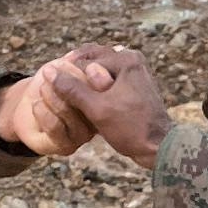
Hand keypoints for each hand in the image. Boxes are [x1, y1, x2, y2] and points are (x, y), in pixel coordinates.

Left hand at [0, 54, 105, 157]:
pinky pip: (55, 127)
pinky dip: (43, 112)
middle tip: (48, 72)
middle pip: (86, 99)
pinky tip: (37, 105)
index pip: (100, 84)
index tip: (63, 62)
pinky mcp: (66, 146)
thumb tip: (76, 57)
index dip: (81, 72)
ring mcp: (83, 135)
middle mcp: (97, 119)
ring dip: (51, 96)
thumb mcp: (60, 67)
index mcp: (102, 98)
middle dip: (64, 81)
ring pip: (69, 112)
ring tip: (43, 88)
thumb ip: (72, 62)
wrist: (28, 107)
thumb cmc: (49, 84)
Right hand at [44, 42, 169, 163]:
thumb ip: (72, 89)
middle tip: (57, 88)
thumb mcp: (97, 109)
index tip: (48, 85)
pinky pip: (109, 80)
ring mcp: (135, 72)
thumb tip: (49, 71)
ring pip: (100, 72)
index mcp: (125, 60)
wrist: (159, 147)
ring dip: (84, 81)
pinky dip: (96, 88)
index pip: (84, 60)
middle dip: (75, 74)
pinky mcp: (135, 85)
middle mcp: (132, 60)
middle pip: (93, 61)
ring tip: (68, 95)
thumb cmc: (131, 128)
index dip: (66, 73)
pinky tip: (85, 101)